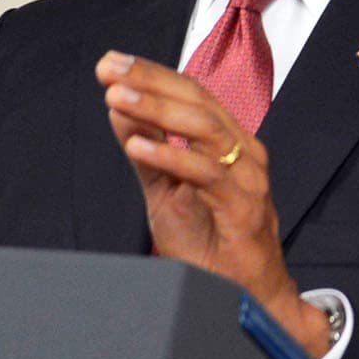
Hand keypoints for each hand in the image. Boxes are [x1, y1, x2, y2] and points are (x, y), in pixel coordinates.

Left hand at [97, 51, 332, 357]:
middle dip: (150, 80)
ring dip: (157, 109)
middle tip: (110, 68)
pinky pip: (206, 172)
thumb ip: (146, 152)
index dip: (150, 75)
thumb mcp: (165, 192)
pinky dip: (171, 155)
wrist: (243, 295)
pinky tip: (138, 145)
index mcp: (227, 141)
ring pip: (204, 128)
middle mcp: (243, 151)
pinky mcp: (245, 206)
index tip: (110, 63)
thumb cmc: (209, 244)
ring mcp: (248, 177)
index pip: (190, 94)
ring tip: (116, 98)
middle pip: (197, 100)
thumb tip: (118, 109)